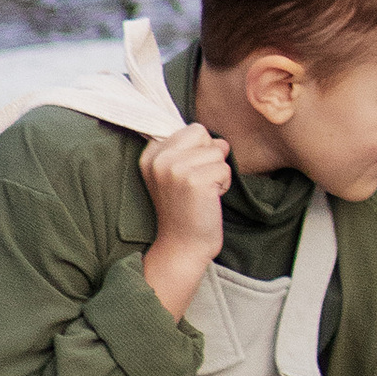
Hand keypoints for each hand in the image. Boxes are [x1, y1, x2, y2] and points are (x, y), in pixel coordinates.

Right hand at [138, 121, 230, 316]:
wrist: (182, 246)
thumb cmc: (185, 208)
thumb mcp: (174, 173)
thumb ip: (187, 148)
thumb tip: (220, 139)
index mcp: (151, 153)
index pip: (192, 129)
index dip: (199, 151)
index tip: (187, 177)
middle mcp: (159, 158)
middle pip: (204, 134)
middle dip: (210, 156)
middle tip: (197, 183)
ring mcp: (175, 168)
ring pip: (218, 151)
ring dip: (218, 172)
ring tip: (202, 193)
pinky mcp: (194, 181)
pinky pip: (225, 168)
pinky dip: (224, 184)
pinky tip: (209, 200)